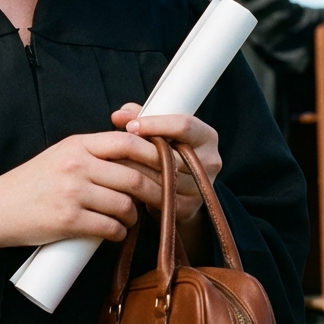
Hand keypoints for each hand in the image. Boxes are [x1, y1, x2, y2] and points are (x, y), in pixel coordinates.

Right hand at [0, 131, 161, 255]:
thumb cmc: (33, 183)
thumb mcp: (62, 155)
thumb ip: (93, 153)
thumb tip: (136, 159)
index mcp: (77, 144)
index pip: (128, 142)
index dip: (154, 154)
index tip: (166, 166)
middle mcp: (76, 165)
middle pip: (134, 177)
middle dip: (155, 191)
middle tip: (162, 200)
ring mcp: (73, 193)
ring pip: (126, 205)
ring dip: (135, 216)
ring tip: (130, 218)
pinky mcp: (69, 221)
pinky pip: (110, 228)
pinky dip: (119, 233)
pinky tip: (116, 233)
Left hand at [109, 103, 221, 223]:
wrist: (180, 186)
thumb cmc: (167, 148)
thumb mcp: (159, 128)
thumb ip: (139, 116)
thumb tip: (118, 116)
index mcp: (206, 136)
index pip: (184, 125)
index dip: (155, 124)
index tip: (130, 126)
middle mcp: (210, 161)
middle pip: (171, 154)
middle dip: (139, 150)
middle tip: (114, 147)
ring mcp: (201, 187)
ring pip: (162, 177)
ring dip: (134, 170)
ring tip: (113, 163)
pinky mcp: (188, 207)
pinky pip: (158, 197)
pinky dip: (137, 189)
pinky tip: (121, 182)